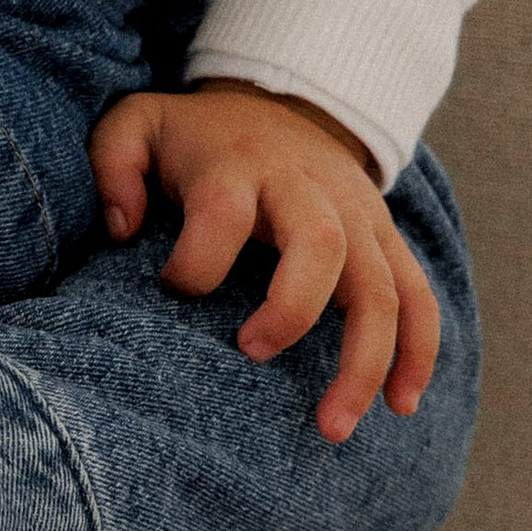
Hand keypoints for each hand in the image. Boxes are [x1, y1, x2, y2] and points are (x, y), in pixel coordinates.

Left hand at [90, 80, 438, 445]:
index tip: (171, 287)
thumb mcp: (139, 126)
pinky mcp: (386, 238)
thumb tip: (120, 228)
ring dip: (366, 360)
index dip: (194, 261)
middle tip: (250, 354)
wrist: (285, 102)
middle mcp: (307, 190)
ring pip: (382, 286)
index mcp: (239, 165)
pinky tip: (399, 406)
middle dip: (293, 309)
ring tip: (332, 428)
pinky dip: (418, 352)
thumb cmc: (199, 136)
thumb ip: (112, 164)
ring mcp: (357, 216)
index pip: (222, 211)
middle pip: (321, 243)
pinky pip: (418, 296)